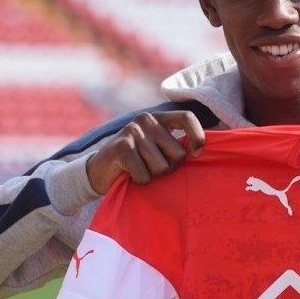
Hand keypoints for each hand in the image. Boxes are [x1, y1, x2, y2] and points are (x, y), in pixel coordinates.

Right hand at [86, 110, 205, 194]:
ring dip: (153, 176)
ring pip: (162, 166)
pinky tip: (129, 174)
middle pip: (178, 152)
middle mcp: (146, 119)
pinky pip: (145, 174)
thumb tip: (200, 151)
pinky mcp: (122, 148)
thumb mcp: (157, 147)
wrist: (98, 170)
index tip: (197, 154)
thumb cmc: (136, 161)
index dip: (198, 136)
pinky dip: (140, 181)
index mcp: (159, 118)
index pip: (187, 117)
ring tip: (140, 169)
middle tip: (153, 168)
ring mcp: (133, 132)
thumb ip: (175, 145)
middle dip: (170, 168)